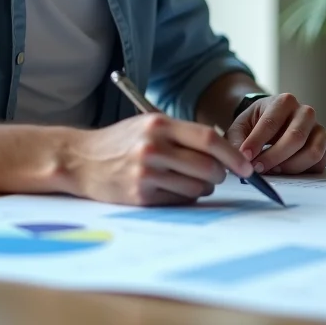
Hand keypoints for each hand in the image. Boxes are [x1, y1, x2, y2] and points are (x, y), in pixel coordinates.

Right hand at [64, 113, 252, 205]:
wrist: (79, 159)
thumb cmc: (121, 141)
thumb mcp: (149, 125)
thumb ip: (183, 134)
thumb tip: (226, 152)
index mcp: (159, 125)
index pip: (208, 138)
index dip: (232, 154)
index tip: (245, 166)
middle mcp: (153, 147)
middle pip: (207, 166)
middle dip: (221, 174)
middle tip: (217, 175)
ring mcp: (145, 173)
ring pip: (196, 187)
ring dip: (202, 188)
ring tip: (189, 180)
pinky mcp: (140, 195)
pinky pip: (178, 200)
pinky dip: (184, 197)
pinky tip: (171, 188)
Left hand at [225, 93, 325, 174]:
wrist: (272, 122)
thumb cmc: (255, 124)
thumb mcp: (241, 127)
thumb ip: (237, 142)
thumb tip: (239, 160)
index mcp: (284, 101)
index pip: (271, 122)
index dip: (257, 141)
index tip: (244, 157)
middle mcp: (305, 112)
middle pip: (295, 138)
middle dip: (274, 157)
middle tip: (257, 169)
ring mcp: (318, 128)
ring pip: (312, 152)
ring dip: (290, 167)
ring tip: (272, 170)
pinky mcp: (324, 145)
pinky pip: (320, 163)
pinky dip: (303, 171)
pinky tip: (286, 171)